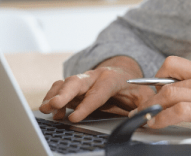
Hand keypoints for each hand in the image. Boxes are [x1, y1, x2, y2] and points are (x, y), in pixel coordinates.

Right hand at [39, 56, 154, 122]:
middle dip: (64, 94)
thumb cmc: (132, 86)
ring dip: (54, 96)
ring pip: (65, 84)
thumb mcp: (144, 94)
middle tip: (53, 105)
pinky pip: (60, 88)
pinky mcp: (74, 86)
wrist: (123, 73)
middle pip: (76, 82)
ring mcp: (82, 80)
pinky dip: (52, 97)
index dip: (86, 105)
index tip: (75, 118)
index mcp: (111, 79)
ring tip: (45, 108)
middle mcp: (94, 76)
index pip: (98, 93)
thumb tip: (141, 118)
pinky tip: (47, 108)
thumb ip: (144, 105)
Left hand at [132, 56, 190, 143]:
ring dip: (151, 107)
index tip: (149, 90)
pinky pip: (177, 110)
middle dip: (148, 95)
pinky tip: (156, 125)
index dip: (156, 76)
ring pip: (167, 92)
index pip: (174, 64)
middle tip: (142, 109)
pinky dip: (161, 118)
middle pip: (165, 78)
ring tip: (144, 119)